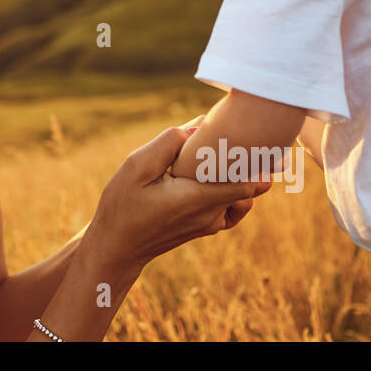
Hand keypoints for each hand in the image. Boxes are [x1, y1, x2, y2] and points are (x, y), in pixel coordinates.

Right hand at [84, 125, 269, 281]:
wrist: (117, 246)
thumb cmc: (123, 205)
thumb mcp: (137, 166)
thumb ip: (169, 143)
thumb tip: (200, 124)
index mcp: (197, 198)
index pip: (247, 181)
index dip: (253, 157)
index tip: (242, 135)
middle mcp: (210, 214)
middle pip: (249, 184)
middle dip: (246, 160)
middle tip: (232, 136)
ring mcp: (211, 223)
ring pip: (244, 195)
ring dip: (238, 174)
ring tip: (219, 154)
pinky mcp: (207, 226)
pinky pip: (233, 206)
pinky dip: (233, 190)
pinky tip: (217, 175)